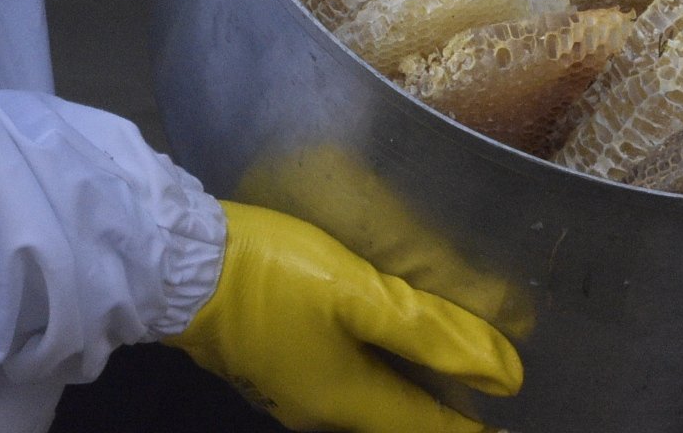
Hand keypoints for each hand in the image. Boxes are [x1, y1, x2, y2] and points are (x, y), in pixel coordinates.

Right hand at [170, 201, 521, 432]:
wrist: (174, 266)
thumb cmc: (274, 278)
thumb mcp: (357, 294)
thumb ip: (430, 331)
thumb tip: (505, 374)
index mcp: (349, 399)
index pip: (427, 427)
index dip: (470, 428)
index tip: (508, 423)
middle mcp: (320, 410)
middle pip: (393, 420)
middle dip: (435, 411)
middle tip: (477, 391)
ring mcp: (287, 391)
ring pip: (362, 400)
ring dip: (401, 389)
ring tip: (431, 363)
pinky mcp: (266, 363)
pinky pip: (334, 379)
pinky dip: (367, 369)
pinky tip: (368, 340)